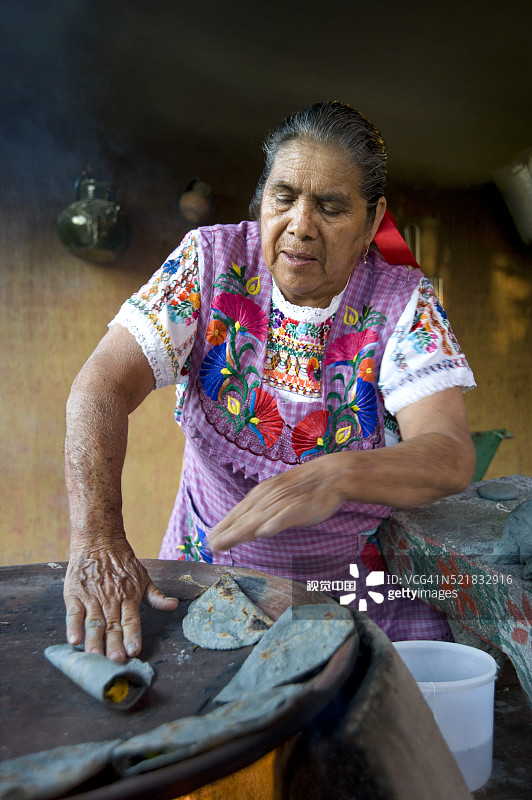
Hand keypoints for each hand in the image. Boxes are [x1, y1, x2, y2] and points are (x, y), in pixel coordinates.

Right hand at [64, 542, 177, 662]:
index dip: (132, 635)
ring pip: (93, 622)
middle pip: (112, 625)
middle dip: (113, 644)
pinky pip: (73, 612)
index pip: (131, 619)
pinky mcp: (74, 593)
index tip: (133, 651)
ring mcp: (92, 597)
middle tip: (114, 661)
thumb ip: (156, 596)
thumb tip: (173, 606)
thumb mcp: (143, 577)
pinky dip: (73, 626)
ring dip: (94, 640)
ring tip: (95, 656)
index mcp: (128, 596)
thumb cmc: (122, 561)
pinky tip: (73, 639)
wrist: (98, 539)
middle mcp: (110, 599)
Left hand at [208, 457, 344, 550]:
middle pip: (244, 517)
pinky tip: (264, 532)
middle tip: (211, 546)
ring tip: (227, 542)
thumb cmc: (303, 490)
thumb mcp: (278, 498)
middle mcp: (267, 498)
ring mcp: (282, 502)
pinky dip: (274, 523)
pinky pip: (284, 516)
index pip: (238, 514)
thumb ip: (263, 513)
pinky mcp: (298, 507)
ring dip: (242, 531)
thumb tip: (249, 529)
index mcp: (261, 496)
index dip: (224, 527)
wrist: (329, 475)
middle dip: (227, 532)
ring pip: (259, 519)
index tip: (209, 541)